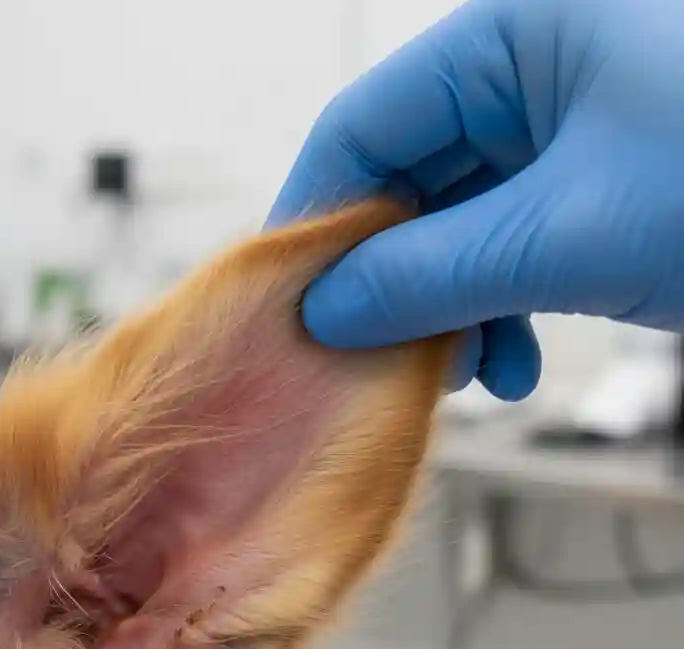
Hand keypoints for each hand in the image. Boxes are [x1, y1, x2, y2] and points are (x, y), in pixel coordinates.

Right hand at [270, 0, 683, 399]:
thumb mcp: (564, 235)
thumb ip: (424, 273)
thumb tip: (324, 309)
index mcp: (515, 31)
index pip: (365, 126)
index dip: (317, 222)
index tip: (291, 307)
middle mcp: (531, 69)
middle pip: (408, 185)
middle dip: (392, 286)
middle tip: (376, 361)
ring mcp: (565, 127)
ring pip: (456, 228)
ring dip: (448, 313)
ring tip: (465, 376)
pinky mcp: (595, 182)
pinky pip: (509, 247)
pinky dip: (500, 312)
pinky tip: (516, 363)